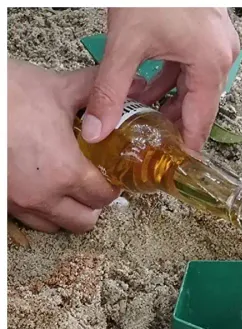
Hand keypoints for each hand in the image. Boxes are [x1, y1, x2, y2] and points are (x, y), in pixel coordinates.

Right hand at [8, 62, 117, 232]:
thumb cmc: (7, 94)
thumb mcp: (56, 88)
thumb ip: (92, 92)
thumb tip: (124, 84)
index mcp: (66, 171)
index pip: (103, 197)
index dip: (111, 186)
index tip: (109, 175)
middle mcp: (44, 195)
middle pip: (84, 221)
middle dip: (92, 204)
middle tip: (90, 183)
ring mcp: (21, 202)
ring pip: (56, 226)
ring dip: (66, 211)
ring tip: (65, 187)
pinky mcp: (3, 203)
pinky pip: (29, 220)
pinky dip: (41, 209)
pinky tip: (40, 186)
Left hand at [81, 7, 239, 151]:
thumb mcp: (125, 43)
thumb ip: (110, 91)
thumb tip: (98, 130)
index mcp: (210, 64)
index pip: (200, 123)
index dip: (186, 149)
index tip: (176, 169)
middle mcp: (221, 55)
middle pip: (198, 106)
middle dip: (173, 124)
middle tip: (153, 146)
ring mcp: (216, 41)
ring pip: (194, 87)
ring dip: (169, 101)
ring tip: (144, 116)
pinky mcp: (205, 30)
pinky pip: (191, 67)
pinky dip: (170, 78)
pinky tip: (146, 85)